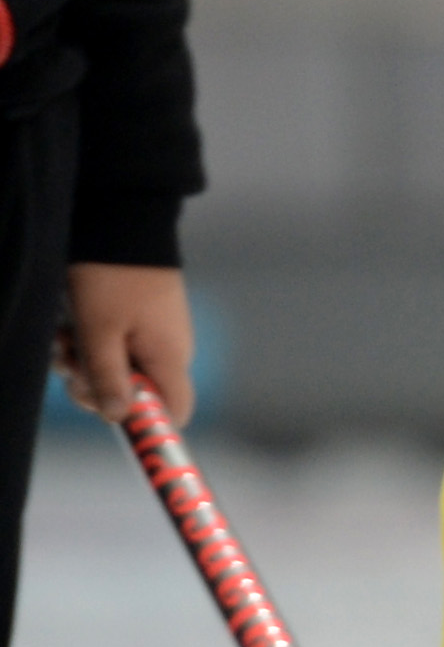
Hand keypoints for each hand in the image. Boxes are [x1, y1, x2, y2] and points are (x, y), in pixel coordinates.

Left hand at [57, 263, 191, 424]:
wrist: (121, 222)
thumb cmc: (112, 275)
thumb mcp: (100, 331)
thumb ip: (109, 378)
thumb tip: (117, 418)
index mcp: (170, 357)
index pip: (175, 413)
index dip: (145, 423)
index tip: (107, 412)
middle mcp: (169, 351)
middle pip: (137, 394)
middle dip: (97, 387)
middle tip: (71, 365)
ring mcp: (155, 336)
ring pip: (119, 371)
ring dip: (86, 364)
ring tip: (66, 338)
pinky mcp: (139, 322)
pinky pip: (114, 349)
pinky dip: (90, 345)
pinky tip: (72, 328)